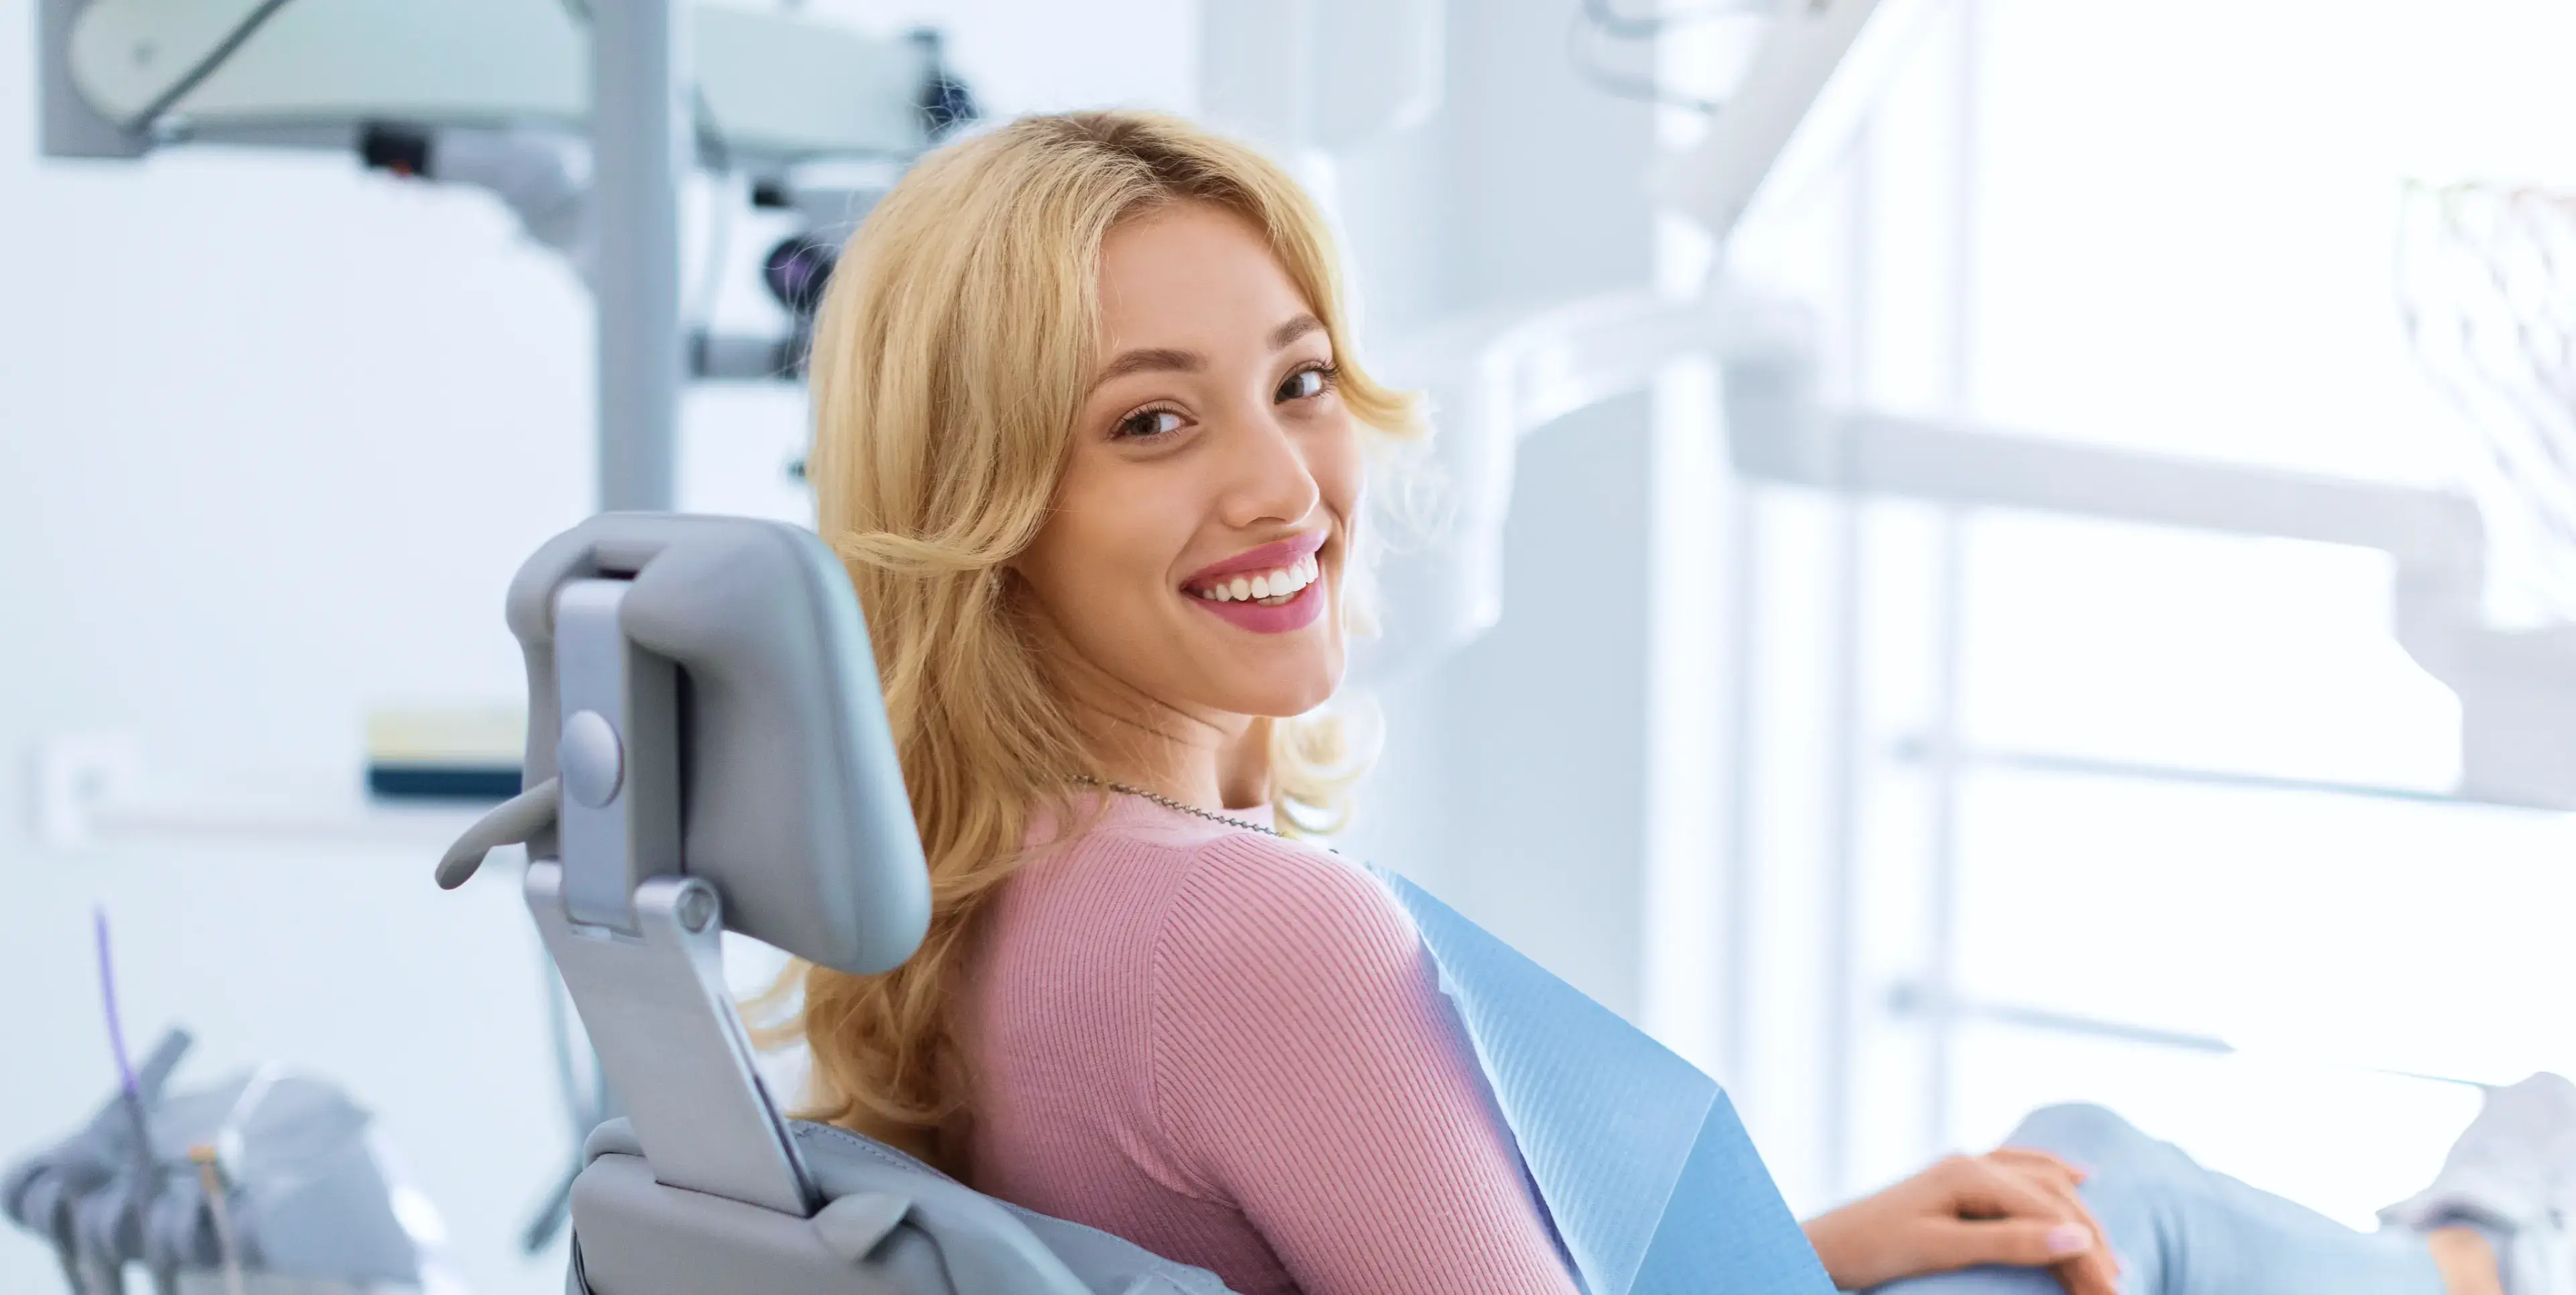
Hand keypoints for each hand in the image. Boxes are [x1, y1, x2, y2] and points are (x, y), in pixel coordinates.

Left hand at [1800, 1148, 2119, 1294]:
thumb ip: (2008, 1242)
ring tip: (2113, 1259)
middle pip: (2053, 1199)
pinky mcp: (1959, 1181)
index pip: (2050, 1215)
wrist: (1821, 1246)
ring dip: (2081, 1219)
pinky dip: (2055, 1175)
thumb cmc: (1872, 1250)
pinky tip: (2082, 1177)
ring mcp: (1966, 1167)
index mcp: (1970, 1174)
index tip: (2114, 1293)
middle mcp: (1973, 1162)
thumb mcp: (1941, 1249)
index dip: (2087, 1256)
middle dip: (2091, 1244)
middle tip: (2119, 1289)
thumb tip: (2076, 1237)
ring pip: (2043, 1184)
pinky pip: (2021, 1169)